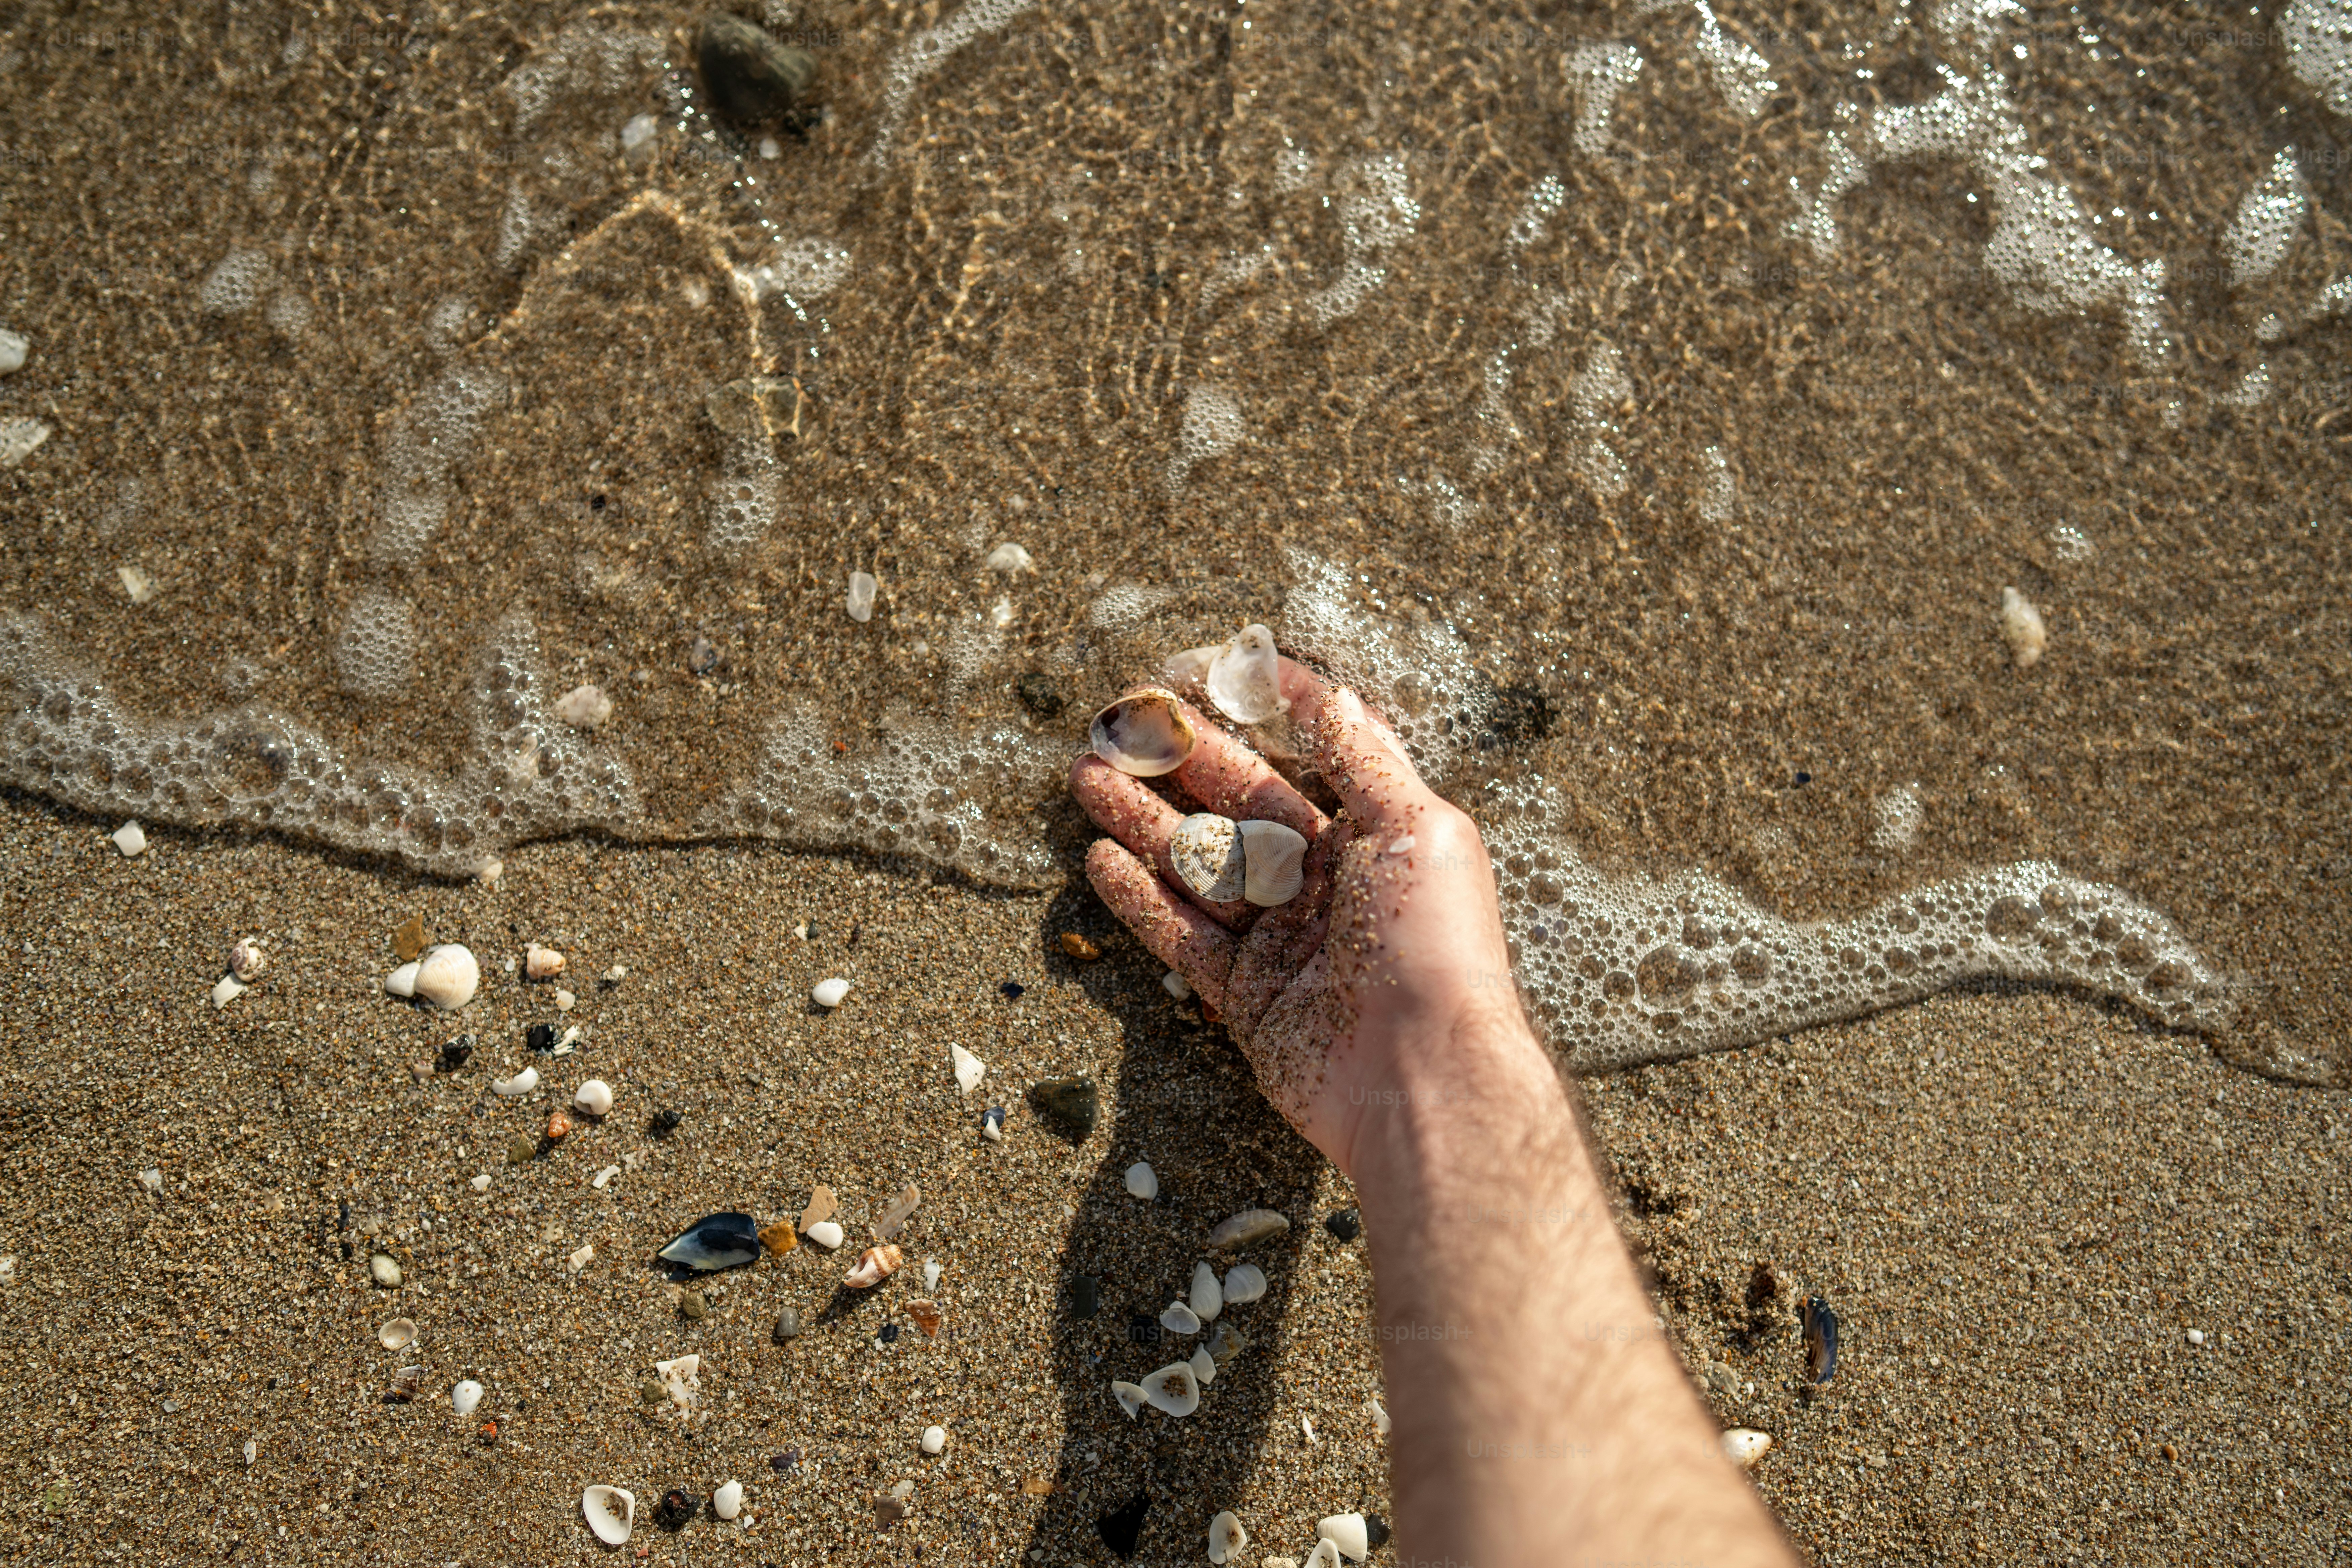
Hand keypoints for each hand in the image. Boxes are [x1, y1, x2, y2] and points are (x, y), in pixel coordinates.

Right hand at [1070, 657, 1535, 1177]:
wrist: (1424, 1075)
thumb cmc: (1433, 943)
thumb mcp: (1416, 829)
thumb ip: (1365, 759)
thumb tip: (1337, 693)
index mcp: (1368, 837)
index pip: (1299, 756)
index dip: (1250, 711)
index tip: (1195, 674)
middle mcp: (1322, 884)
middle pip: (1232, 808)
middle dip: (1172, 766)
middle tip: (1111, 728)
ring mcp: (1280, 942)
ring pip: (1196, 867)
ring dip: (1140, 820)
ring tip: (1085, 775)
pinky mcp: (1246, 998)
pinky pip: (1183, 937)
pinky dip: (1140, 899)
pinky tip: (1099, 858)